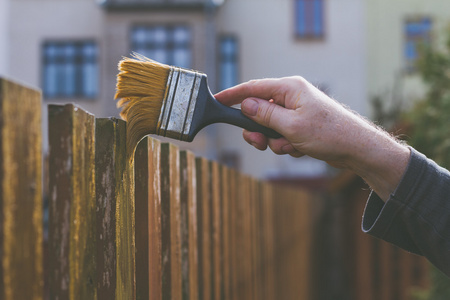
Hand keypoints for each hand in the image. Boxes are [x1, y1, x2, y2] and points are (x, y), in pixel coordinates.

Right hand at [215, 76, 410, 200]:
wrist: (355, 148)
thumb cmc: (328, 133)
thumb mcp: (291, 125)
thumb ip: (265, 114)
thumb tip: (245, 104)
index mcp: (289, 88)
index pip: (254, 88)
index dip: (233, 95)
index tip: (217, 100)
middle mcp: (292, 96)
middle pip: (260, 110)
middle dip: (258, 129)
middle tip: (259, 142)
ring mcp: (297, 111)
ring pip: (270, 126)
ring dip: (275, 140)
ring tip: (291, 146)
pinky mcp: (301, 124)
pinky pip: (282, 134)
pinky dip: (287, 144)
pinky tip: (301, 148)